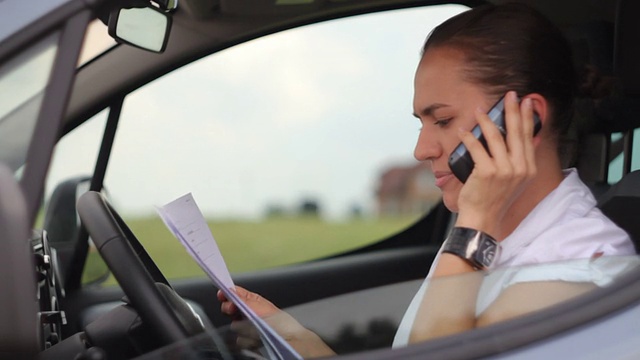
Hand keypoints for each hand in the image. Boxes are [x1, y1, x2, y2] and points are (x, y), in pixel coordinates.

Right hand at [217, 286, 335, 356]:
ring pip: (234, 326)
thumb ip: (244, 299)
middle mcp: (250, 314)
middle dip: (231, 309)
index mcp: (254, 302)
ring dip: (241, 327)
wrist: (290, 342)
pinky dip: (246, 340)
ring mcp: (248, 328)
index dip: (228, 293)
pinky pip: (239, 340)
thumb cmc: (282, 324)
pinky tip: (255, 339)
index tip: (222, 293)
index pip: (236, 294)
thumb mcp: (261, 307)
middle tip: (233, 309)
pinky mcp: (248, 342)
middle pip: (231, 309)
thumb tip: (230, 289)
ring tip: (253, 328)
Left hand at [455, 91, 536, 238]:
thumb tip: (530, 139)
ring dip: (486, 120)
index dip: (527, 117)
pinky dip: (467, 137)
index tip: (526, 102)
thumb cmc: (495, 198)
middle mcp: (520, 168)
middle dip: (512, 110)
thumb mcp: (517, 180)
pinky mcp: (486, 172)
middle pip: (516, 132)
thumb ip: (521, 161)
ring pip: (495, 137)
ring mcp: (504, 170)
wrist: (483, 218)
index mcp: (529, 168)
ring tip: (479, 109)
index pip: (529, 136)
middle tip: (509, 94)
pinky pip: (476, 147)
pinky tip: (462, 130)